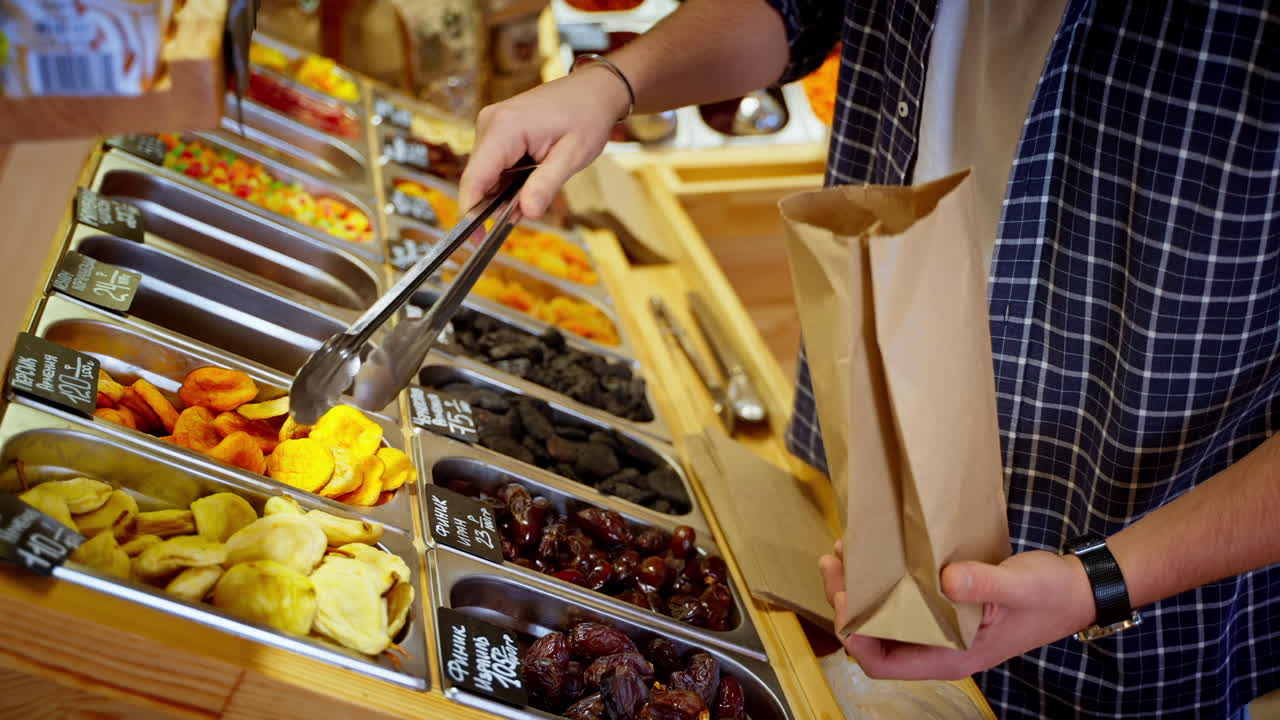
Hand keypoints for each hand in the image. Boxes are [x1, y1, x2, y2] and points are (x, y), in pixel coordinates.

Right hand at [459, 66, 630, 219]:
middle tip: (530, 212)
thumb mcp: (572, 156)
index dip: (470, 213)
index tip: (475, 240)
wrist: (593, 90)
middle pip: (478, 179)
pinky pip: (494, 165)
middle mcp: (489, 124)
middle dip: (496, 204)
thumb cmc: (586, 117)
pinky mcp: (496, 130)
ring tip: (539, 189)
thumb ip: (546, 185)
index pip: (474, 178)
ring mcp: (491, 125)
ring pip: (486, 174)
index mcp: (504, 128)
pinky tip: (532, 179)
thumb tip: (527, 213)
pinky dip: (509, 181)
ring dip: (505, 192)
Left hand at [818, 540, 1095, 680]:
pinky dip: (882, 580)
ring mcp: (941, 629)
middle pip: (874, 639)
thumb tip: (947, 581)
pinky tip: (875, 552)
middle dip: (847, 605)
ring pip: (884, 618)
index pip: (883, 662)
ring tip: (843, 553)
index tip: (845, 597)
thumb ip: (984, 584)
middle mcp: (939, 647)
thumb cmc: (1050, 594)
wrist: (1078, 588)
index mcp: (951, 656)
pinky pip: (902, 600)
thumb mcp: (1019, 585)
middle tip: (832, 564)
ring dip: (860, 590)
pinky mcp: (944, 607)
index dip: (856, 635)